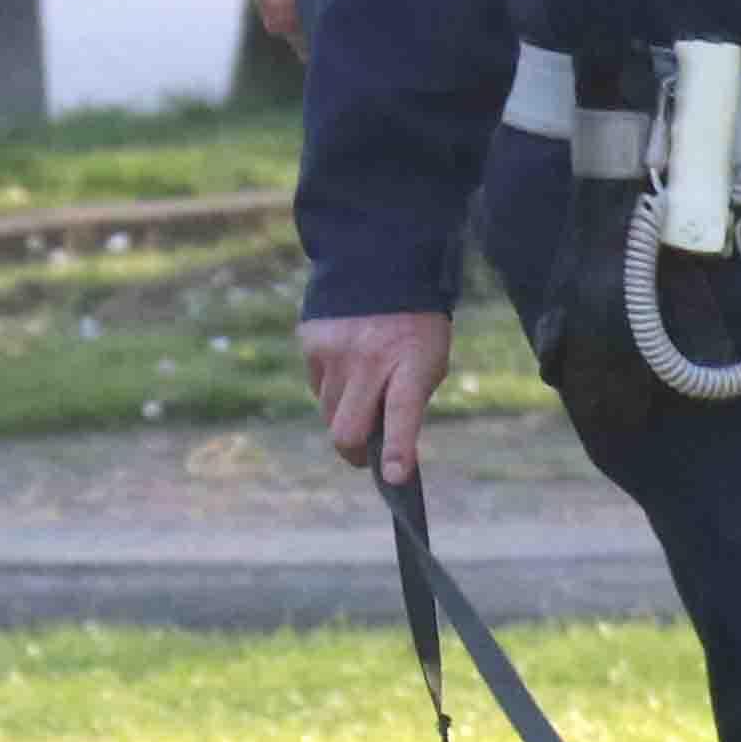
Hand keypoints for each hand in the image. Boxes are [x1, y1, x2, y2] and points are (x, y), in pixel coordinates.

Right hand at [304, 310, 452, 479]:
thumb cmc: (414, 327)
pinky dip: (331, 388)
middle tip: (364, 456)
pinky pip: (316, 385)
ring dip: (343, 416)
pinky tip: (346, 367)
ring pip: (328, 412)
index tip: (394, 477)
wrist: (380, 264)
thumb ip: (408, 402)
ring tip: (362, 395)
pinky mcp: (311, 343)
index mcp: (410, 364)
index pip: (402, 414)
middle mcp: (369, 360)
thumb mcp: (429, 361)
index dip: (398, 450)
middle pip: (346, 430)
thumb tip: (383, 449)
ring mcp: (335, 352)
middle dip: (354, 452)